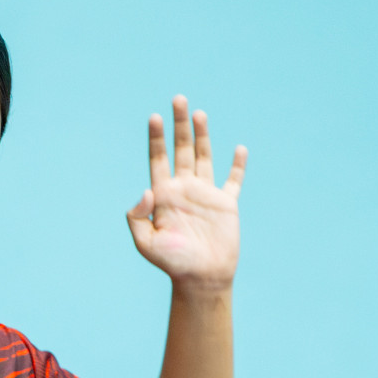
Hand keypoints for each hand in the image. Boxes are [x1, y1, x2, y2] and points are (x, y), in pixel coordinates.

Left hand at [126, 95, 246, 290]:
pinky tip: (239, 148)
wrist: (200, 278)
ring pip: (203, 157)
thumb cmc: (171, 263)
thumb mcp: (145, 243)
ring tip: (199, 113)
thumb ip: (138, 217)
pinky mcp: (226, 205)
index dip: (156, 138)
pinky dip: (237, 165)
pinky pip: (233, 181)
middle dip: (179, 125)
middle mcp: (184, 189)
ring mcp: (205, 195)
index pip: (158, 159)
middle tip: (178, 99)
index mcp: (163, 195)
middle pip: (180, 150)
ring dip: (202, 135)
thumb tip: (147, 190)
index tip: (154, 117)